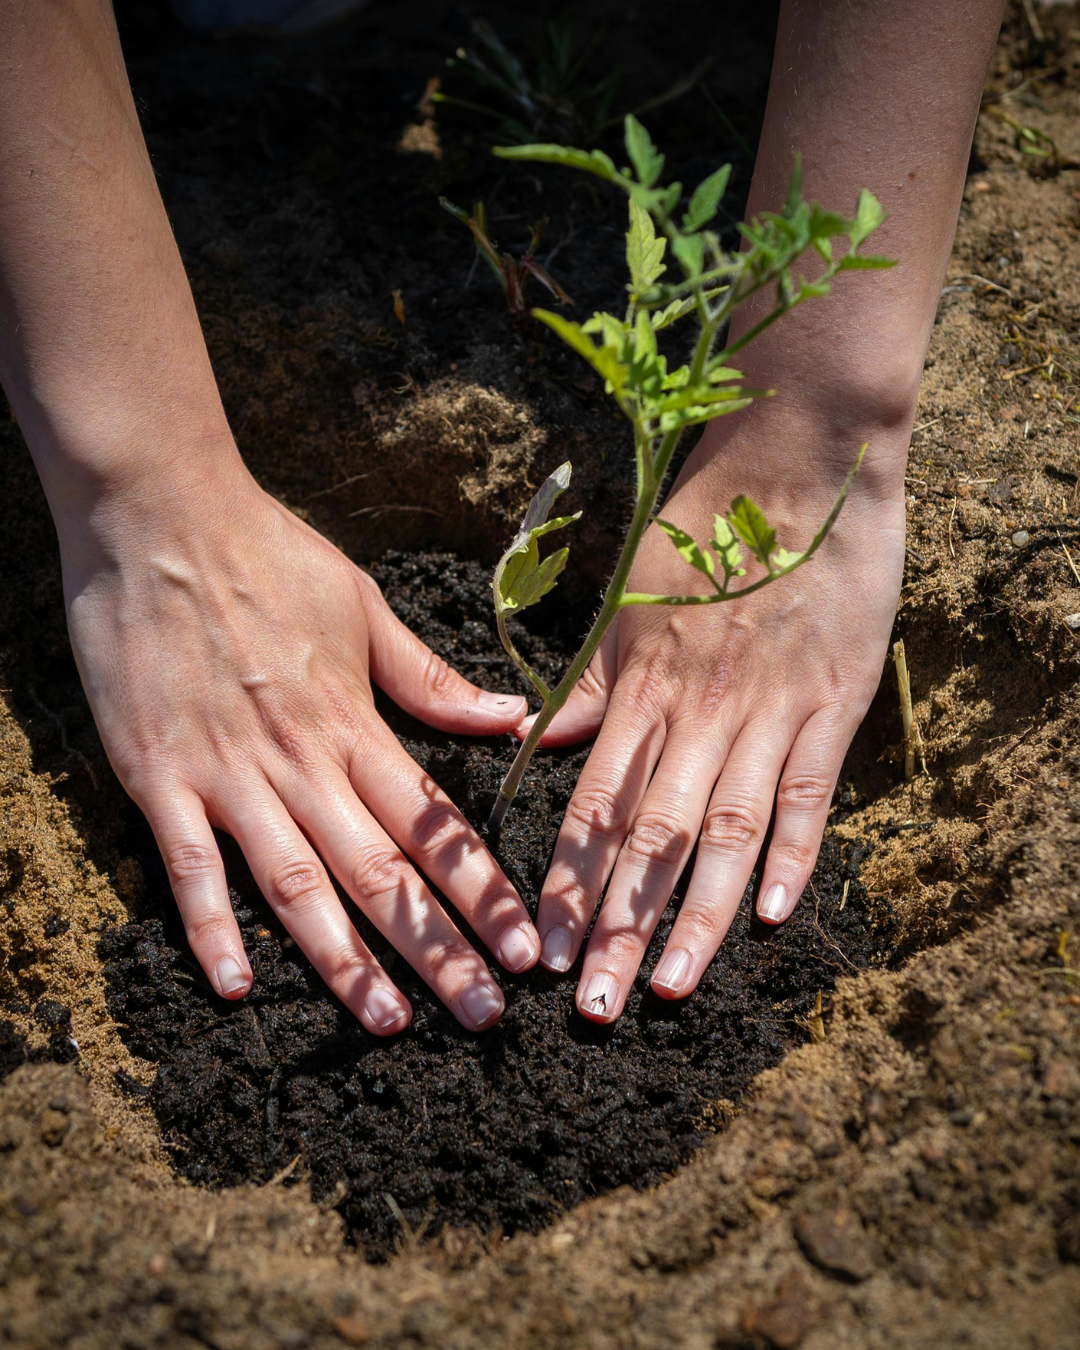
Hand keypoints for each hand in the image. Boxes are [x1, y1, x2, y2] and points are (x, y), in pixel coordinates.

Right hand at [61, 463, 539, 1033]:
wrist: (160, 515)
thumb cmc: (267, 554)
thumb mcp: (364, 606)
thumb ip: (430, 678)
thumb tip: (509, 718)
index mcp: (355, 722)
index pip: (434, 823)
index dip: (482, 890)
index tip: (524, 948)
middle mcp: (300, 760)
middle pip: (380, 872)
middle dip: (438, 950)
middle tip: (484, 1018)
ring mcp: (227, 773)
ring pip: (296, 884)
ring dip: (345, 961)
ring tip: (390, 1022)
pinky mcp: (158, 775)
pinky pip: (188, 865)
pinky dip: (211, 926)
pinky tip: (237, 988)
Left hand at [525, 415, 906, 1021]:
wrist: (799, 465)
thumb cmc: (701, 530)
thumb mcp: (628, 599)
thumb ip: (588, 681)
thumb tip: (531, 741)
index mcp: (642, 686)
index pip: (595, 803)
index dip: (568, 880)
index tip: (545, 947)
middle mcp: (699, 710)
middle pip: (652, 836)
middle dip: (621, 924)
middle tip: (595, 1005)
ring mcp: (770, 710)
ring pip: (727, 830)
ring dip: (697, 914)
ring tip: (671, 987)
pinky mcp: (834, 703)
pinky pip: (809, 792)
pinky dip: (793, 854)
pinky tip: (770, 917)